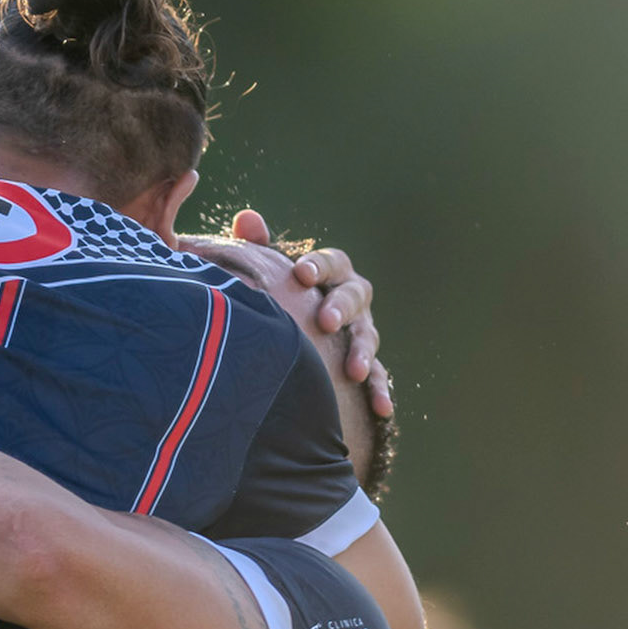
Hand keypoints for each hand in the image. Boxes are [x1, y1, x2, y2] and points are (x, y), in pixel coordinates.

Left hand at [190, 211, 392, 418]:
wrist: (289, 345)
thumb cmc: (277, 302)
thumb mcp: (266, 277)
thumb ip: (257, 249)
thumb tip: (246, 219)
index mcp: (330, 275)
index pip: (332, 263)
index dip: (318, 266)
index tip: (300, 273)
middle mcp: (352, 300)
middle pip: (355, 295)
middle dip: (341, 307)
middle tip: (325, 321)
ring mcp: (361, 333)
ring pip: (368, 337)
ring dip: (362, 352)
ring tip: (353, 371)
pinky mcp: (366, 366)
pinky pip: (379, 377)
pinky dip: (381, 391)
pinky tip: (381, 409)